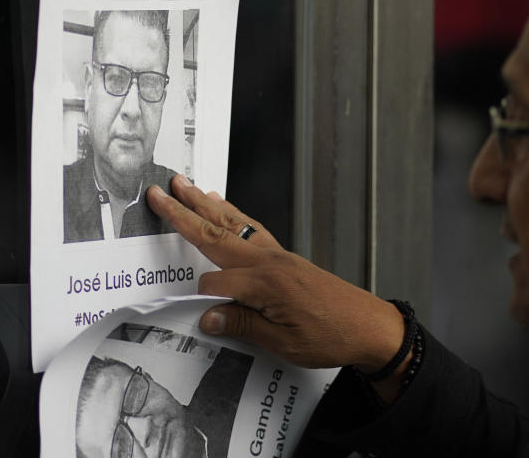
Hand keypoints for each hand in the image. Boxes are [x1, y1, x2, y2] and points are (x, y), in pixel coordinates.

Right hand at [146, 175, 405, 372]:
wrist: (369, 326)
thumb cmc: (330, 336)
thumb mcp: (283, 343)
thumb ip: (243, 326)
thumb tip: (207, 317)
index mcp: (266, 284)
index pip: (217, 283)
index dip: (204, 299)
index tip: (200, 315)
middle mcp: (270, 261)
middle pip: (217, 233)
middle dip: (185, 212)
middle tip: (159, 190)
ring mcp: (278, 255)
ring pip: (233, 223)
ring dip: (206, 204)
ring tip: (185, 184)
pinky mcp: (286, 257)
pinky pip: (253, 229)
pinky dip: (234, 214)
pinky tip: (223, 205)